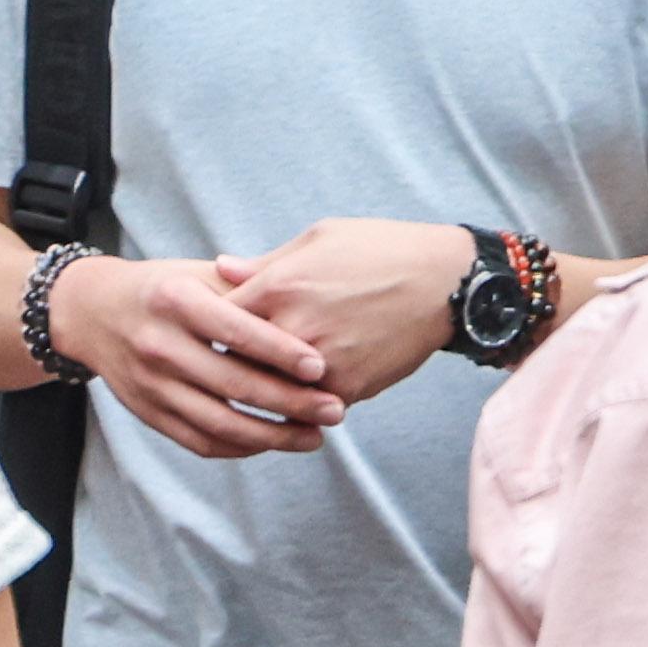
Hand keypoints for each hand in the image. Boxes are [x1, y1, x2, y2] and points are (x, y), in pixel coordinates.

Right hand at [59, 254, 343, 460]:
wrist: (94, 312)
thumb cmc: (163, 289)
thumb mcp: (197, 274)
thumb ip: (246, 289)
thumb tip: (306, 308)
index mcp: (175, 300)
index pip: (235, 330)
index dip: (280, 351)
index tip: (321, 367)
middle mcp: (159, 344)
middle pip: (233, 383)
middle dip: (290, 402)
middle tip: (335, 409)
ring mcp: (151, 384)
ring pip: (219, 421)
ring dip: (272, 436)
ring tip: (314, 437)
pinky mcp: (148, 413)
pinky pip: (199, 441)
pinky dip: (240, 447)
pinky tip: (272, 443)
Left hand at [212, 217, 474, 412]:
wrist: (445, 284)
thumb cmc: (380, 250)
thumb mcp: (318, 239)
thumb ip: (264, 264)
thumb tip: (220, 269)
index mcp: (278, 286)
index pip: (215, 319)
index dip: (205, 327)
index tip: (202, 331)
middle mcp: (292, 328)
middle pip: (233, 362)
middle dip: (224, 364)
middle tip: (211, 368)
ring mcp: (319, 364)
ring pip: (267, 392)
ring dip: (259, 390)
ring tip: (249, 388)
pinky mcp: (345, 389)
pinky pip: (305, 407)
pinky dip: (297, 404)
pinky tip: (294, 396)